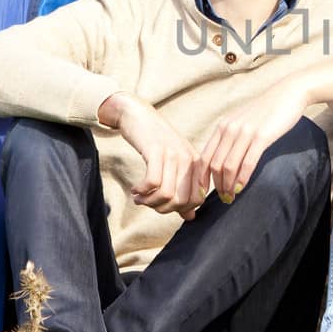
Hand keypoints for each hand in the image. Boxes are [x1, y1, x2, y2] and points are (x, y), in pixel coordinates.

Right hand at [100, 94, 206, 218]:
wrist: (138, 114)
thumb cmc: (155, 141)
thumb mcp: (174, 164)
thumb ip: (183, 191)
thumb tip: (190, 217)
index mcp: (196, 164)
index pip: (197, 200)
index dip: (179, 210)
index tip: (162, 206)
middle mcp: (188, 159)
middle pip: (181, 201)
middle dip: (161, 208)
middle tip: (147, 203)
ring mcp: (173, 154)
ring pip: (166, 194)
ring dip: (148, 202)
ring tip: (139, 198)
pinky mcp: (156, 150)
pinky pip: (152, 183)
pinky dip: (141, 191)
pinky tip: (135, 189)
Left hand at [199, 82, 310, 201]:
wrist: (287, 94)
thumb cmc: (266, 111)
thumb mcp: (242, 121)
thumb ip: (231, 137)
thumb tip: (224, 161)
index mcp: (222, 127)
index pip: (204, 157)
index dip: (201, 178)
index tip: (202, 193)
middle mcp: (229, 129)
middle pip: (214, 164)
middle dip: (215, 186)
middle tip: (222, 199)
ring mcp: (244, 132)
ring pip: (228, 166)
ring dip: (227, 185)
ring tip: (230, 197)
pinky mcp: (261, 136)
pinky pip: (247, 162)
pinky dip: (242, 178)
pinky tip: (241, 188)